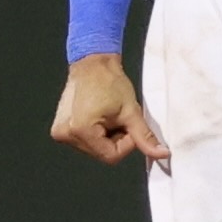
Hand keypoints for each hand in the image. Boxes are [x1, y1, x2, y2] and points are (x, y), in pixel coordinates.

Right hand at [52, 53, 168, 166]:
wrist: (93, 65)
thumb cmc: (109, 82)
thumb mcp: (131, 111)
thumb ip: (144, 136)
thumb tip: (161, 154)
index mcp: (79, 131)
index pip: (111, 156)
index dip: (127, 143)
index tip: (129, 125)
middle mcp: (65, 135)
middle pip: (102, 153)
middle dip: (116, 139)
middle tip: (119, 118)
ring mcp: (60, 132)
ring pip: (95, 148)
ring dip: (107, 136)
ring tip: (108, 115)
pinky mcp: (61, 129)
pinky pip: (86, 140)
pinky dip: (97, 132)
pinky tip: (99, 116)